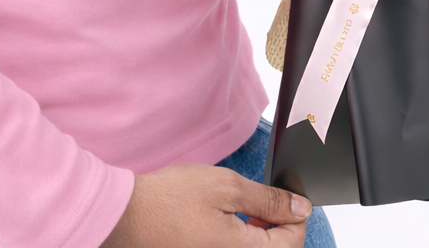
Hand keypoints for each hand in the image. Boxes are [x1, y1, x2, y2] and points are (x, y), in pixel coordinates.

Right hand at [101, 164, 311, 247]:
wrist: (128, 216)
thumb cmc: (171, 198)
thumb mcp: (227, 187)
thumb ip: (268, 200)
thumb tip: (301, 208)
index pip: (292, 243)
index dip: (296, 215)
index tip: (287, 197)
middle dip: (278, 225)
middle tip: (263, 200)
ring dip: (260, 232)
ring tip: (246, 208)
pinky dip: (241, 238)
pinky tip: (229, 221)